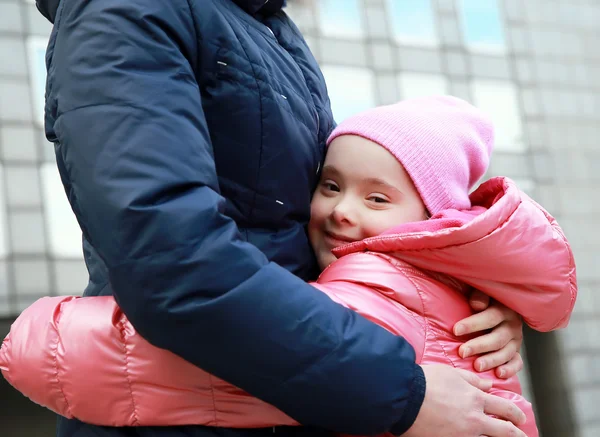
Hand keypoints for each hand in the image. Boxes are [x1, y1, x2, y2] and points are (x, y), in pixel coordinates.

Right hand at [404, 364, 526, 436]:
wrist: (404, 396)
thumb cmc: (425, 381)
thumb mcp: (450, 373)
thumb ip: (472, 380)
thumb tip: (488, 384)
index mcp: (475, 399)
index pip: (504, 408)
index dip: (515, 414)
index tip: (519, 417)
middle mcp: (474, 419)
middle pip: (505, 431)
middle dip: (517, 434)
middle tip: (522, 436)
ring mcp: (463, 434)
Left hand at [454, 290, 523, 378]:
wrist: (501, 306)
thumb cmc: (484, 300)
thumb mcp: (482, 292)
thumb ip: (480, 296)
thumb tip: (476, 305)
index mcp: (504, 309)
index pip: (490, 317)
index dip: (473, 324)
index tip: (455, 330)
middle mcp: (512, 326)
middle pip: (497, 338)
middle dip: (479, 346)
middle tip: (462, 352)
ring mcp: (516, 341)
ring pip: (506, 353)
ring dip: (491, 360)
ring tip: (477, 366)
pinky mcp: (516, 352)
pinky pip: (517, 363)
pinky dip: (510, 370)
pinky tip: (499, 375)